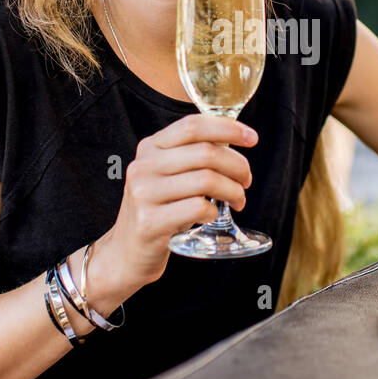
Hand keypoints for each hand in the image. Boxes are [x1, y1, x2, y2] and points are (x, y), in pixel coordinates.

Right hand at [98, 113, 257, 289]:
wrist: (125, 252)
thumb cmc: (158, 210)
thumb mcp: (168, 175)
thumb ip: (192, 156)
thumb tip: (237, 139)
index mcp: (149, 148)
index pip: (192, 126)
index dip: (227, 128)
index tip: (252, 138)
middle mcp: (143, 167)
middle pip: (205, 153)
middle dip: (238, 165)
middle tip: (246, 181)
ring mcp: (144, 194)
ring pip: (206, 180)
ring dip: (233, 190)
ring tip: (238, 200)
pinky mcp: (150, 222)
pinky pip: (198, 207)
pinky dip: (215, 210)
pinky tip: (213, 215)